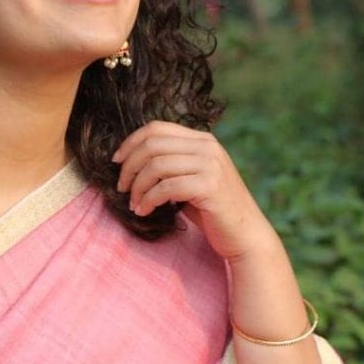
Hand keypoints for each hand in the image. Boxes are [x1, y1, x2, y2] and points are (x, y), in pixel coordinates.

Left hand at [111, 120, 280, 262]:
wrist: (246, 235)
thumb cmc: (212, 209)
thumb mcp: (191, 177)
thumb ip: (171, 162)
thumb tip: (130, 158)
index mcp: (202, 139)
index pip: (156, 128)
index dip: (131, 142)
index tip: (117, 161)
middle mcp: (208, 147)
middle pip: (152, 145)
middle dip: (130, 166)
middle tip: (121, 187)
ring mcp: (210, 165)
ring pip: (156, 165)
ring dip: (137, 187)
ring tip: (134, 204)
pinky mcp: (210, 186)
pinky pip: (166, 187)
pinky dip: (149, 200)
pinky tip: (144, 211)